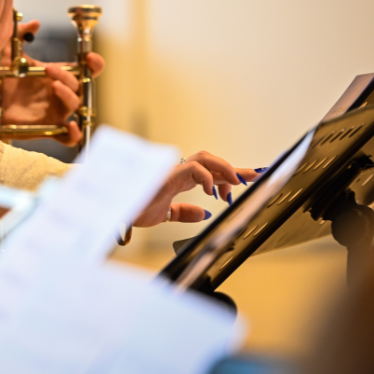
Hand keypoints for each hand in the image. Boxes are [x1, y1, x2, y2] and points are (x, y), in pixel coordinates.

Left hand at [0, 19, 104, 144]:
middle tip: (49, 69)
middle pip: (79, 86)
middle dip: (68, 76)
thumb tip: (35, 23)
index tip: (89, 56)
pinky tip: (70, 125)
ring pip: (75, 107)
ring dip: (69, 96)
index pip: (84, 70)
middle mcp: (59, 93)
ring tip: (54, 86)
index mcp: (56, 75)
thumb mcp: (6, 51)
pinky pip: (68, 138)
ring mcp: (55, 112)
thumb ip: (18, 33)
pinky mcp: (47, 129)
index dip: (93, 64)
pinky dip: (74, 134)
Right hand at [133, 151, 259, 226]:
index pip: (210, 173)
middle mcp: (177, 172)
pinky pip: (192, 168)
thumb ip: (184, 212)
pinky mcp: (167, 174)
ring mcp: (172, 170)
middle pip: (211, 161)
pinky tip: (212, 191)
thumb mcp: (166, 215)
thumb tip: (203, 214)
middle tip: (253, 177)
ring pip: (204, 158)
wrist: (119, 212)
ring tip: (237, 181)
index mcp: (179, 180)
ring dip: (224, 168)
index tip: (250, 179)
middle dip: (234, 168)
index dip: (230, 175)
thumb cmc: (135, 209)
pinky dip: (206, 178)